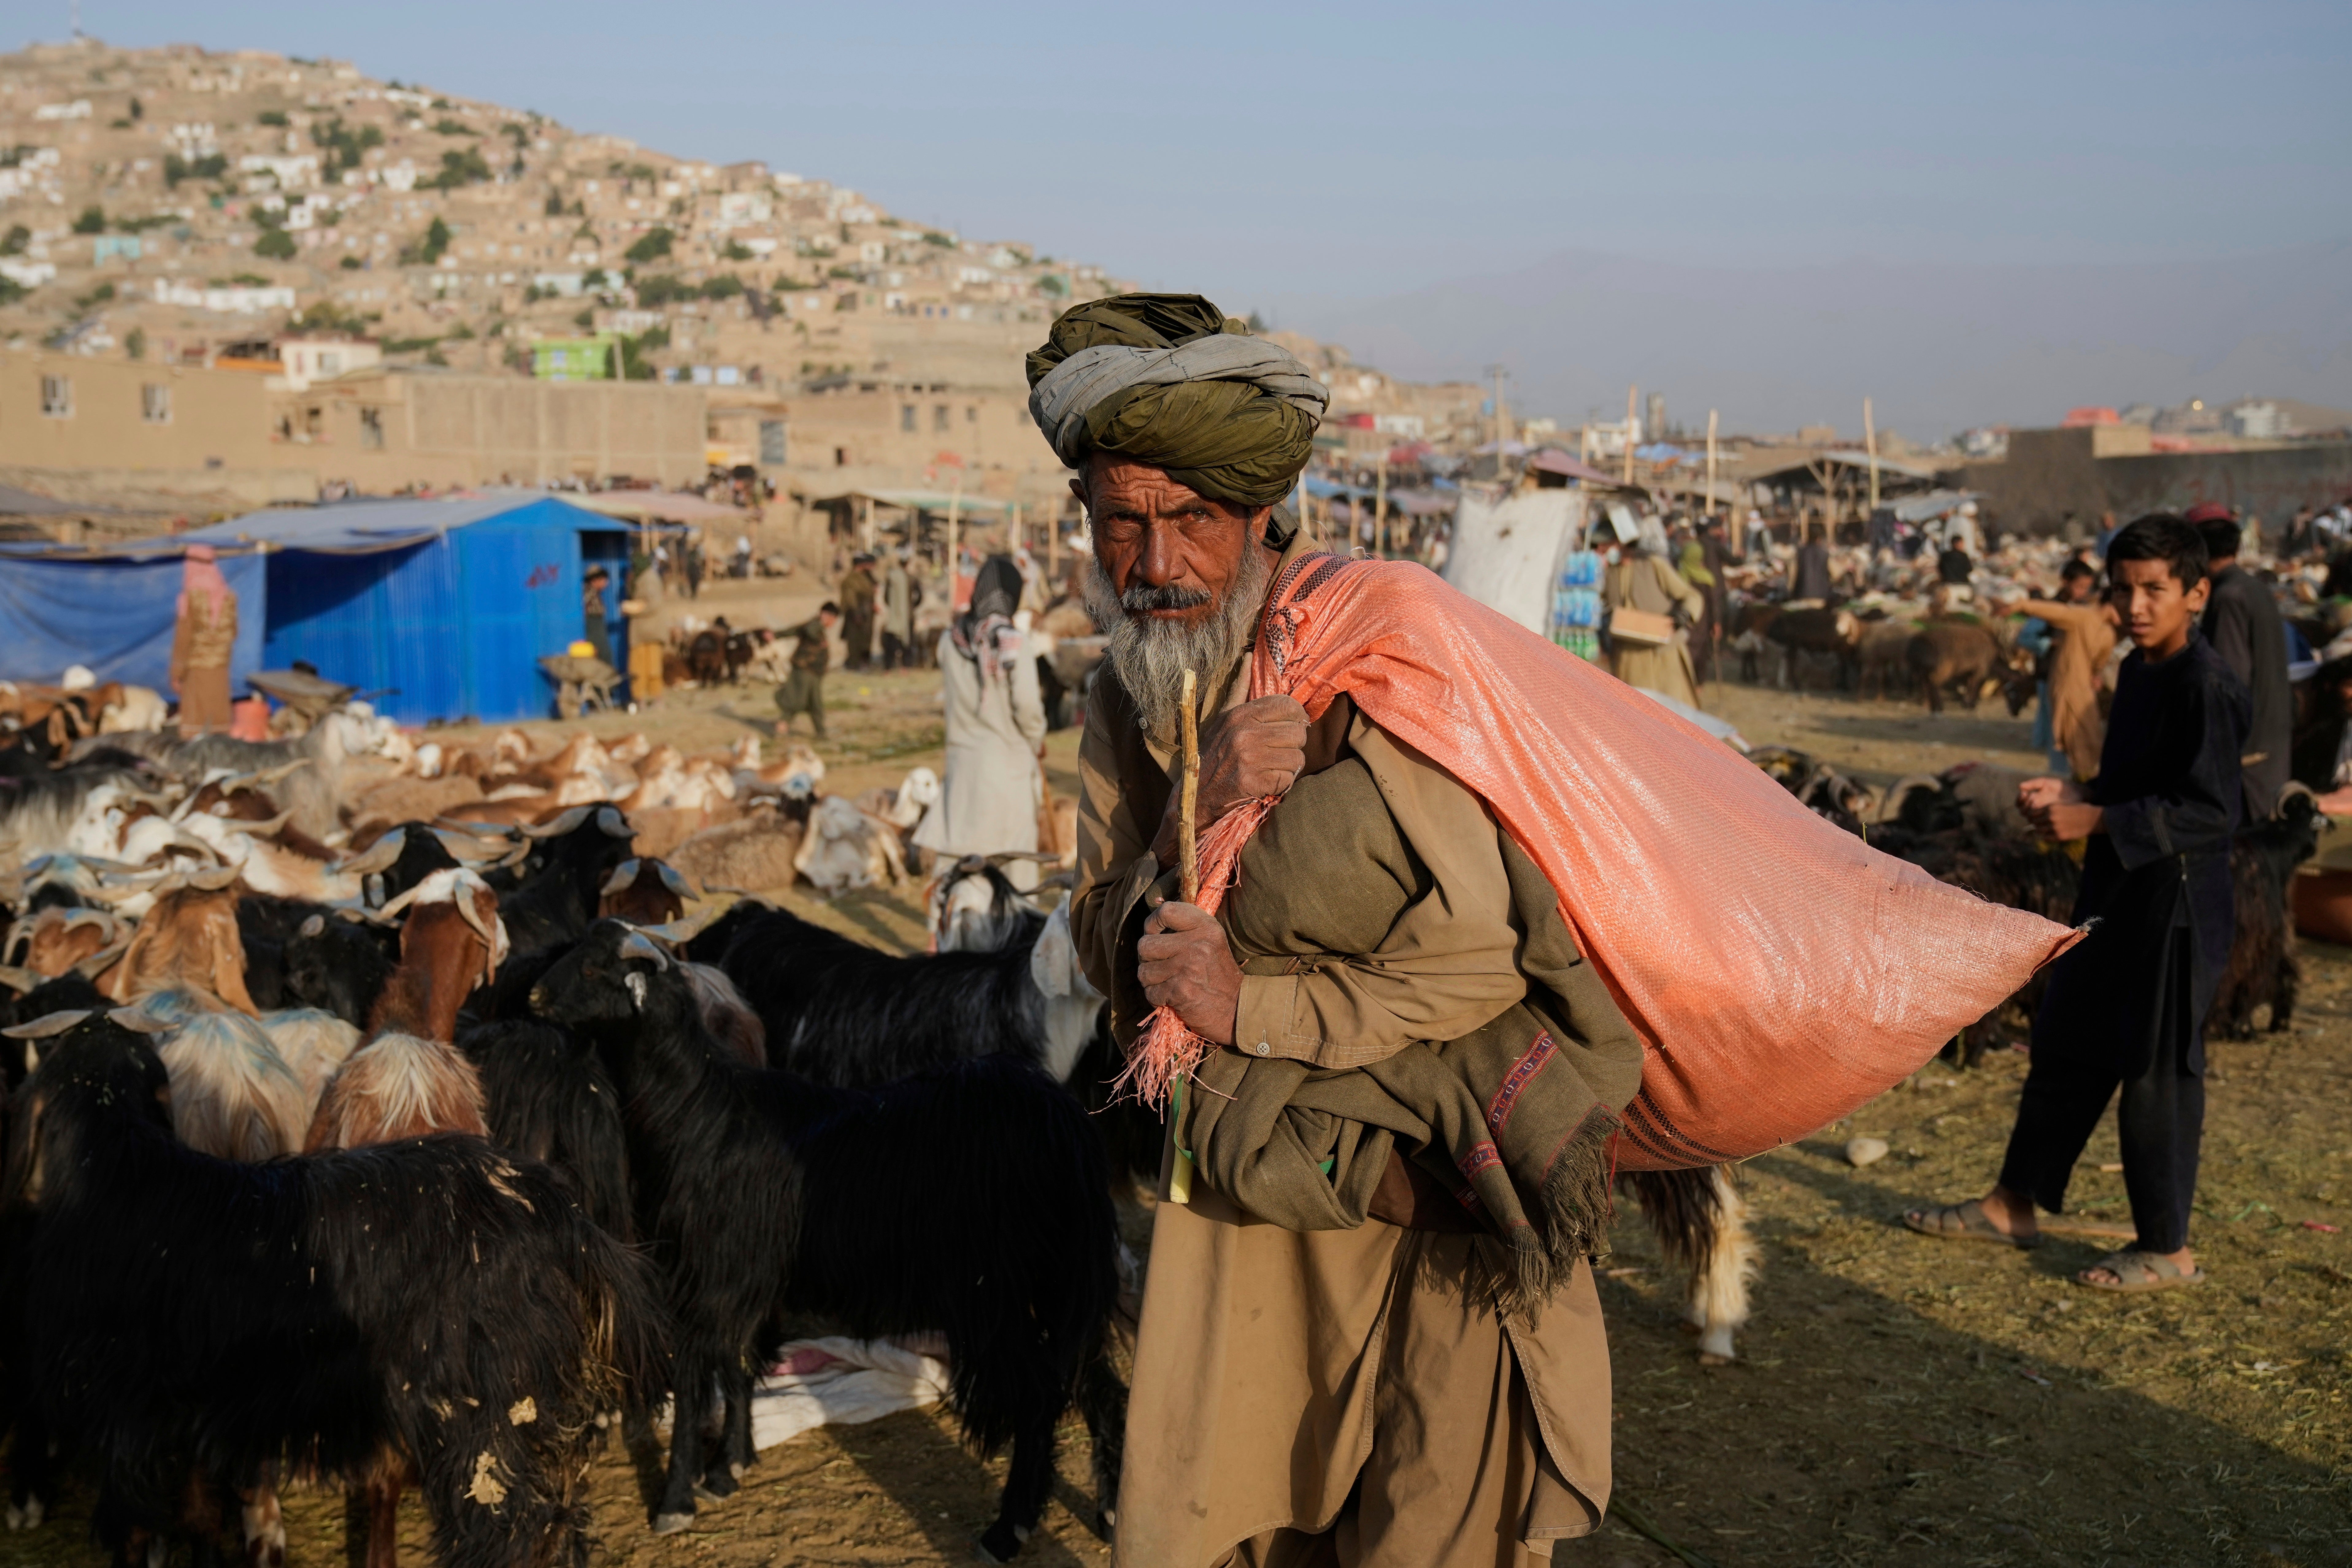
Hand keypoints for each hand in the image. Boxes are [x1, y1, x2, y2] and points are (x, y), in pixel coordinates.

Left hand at [1136, 900, 1239, 1045]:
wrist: (1236, 1009)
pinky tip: (1172, 996)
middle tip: (1162, 965)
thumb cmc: (1217, 973)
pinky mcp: (1179, 992)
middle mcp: (1197, 945)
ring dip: (1151, 980)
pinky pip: (1149, 992)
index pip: (1166, 911)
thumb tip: (1155, 909)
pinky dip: (1156, 997)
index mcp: (1206, 927)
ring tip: (1168, 981)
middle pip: (1145, 944)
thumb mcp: (1211, 940)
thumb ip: (1186, 925)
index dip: (1153, 923)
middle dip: (1148, 958)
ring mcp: (1187, 969)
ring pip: (1143, 970)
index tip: (1156, 933)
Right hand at [1152, 694, 1307, 859]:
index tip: (1289, 728)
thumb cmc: (1213, 753)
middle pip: (1298, 732)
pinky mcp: (1253, 782)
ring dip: (1288, 766)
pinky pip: (1288, 779)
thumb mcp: (1223, 717)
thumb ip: (1239, 688)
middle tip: (1279, 752)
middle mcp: (1245, 733)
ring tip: (1271, 767)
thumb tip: (1249, 655)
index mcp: (1240, 714)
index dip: (1297, 718)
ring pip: (1297, 758)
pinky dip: (1281, 784)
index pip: (1289, 706)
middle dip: (1293, 745)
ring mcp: (1249, 758)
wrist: (1195, 794)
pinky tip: (1266, 782)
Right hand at [2015, 776, 2079, 817]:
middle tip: (2031, 798)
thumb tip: (2019, 786)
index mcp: (2033, 799)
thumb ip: (2034, 783)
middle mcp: (2036, 809)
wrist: (2076, 794)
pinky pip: (2040, 824)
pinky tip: (2044, 812)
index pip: (2019, 803)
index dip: (2019, 800)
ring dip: (2030, 812)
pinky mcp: (2050, 821)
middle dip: (2024, 805)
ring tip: (2037, 804)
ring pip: (2030, 818)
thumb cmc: (2061, 787)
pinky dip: (2039, 819)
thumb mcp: (2047, 783)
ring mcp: (2043, 816)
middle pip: (2022, 812)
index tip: (2024, 793)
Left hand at [2033, 800, 2104, 839]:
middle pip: (2035, 822)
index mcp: (2051, 808)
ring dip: (2041, 831)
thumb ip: (2049, 810)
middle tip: (2040, 825)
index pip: (2033, 813)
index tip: (2036, 818)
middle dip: (2037, 824)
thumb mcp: (2062, 805)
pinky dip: (2046, 837)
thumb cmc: (2078, 810)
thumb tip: (2036, 816)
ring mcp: (2055, 827)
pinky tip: (2051, 835)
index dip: (2034, 816)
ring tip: (2046, 830)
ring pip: (2039, 831)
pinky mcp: (2060, 836)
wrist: (2092, 818)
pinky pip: (2046, 838)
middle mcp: (2051, 817)